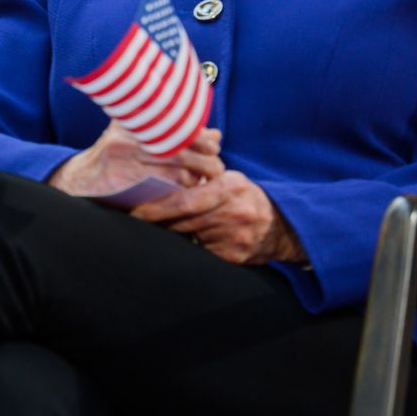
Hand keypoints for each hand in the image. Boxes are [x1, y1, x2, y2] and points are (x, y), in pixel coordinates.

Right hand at [47, 124, 223, 196]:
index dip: (202, 138)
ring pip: (178, 173)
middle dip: (206, 161)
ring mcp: (127, 163)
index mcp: (133, 121)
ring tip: (202, 180)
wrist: (81, 180)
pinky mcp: (127, 186)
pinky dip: (183, 192)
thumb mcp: (136, 131)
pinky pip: (166, 191)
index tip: (214, 146)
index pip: (177, 125)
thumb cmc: (115, 154)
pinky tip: (187, 192)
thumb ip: (172, 130)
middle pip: (181, 150)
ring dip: (197, 179)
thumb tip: (214, 134)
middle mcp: (129, 139)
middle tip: (216, 168)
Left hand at [131, 169, 303, 264]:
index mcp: (231, 187)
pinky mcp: (233, 256)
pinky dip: (188, 246)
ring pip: (188, 236)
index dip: (158, 206)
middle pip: (183, 220)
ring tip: (157, 226)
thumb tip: (167, 159)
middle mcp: (233, 212)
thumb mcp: (229, 179)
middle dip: (158, 220)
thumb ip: (202, 174)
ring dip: (171, 232)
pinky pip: (200, 252)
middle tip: (137, 218)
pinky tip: (182, 241)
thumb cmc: (244, 198)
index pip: (186, 199)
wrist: (280, 228)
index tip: (135, 209)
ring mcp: (234, 237)